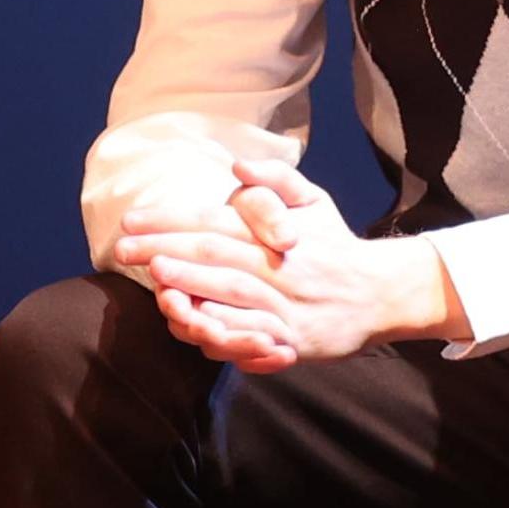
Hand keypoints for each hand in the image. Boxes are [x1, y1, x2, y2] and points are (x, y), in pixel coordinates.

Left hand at [109, 163, 462, 368]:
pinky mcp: (293, 340)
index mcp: (278, 232)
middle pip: (218, 255)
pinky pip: (253, 337)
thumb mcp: (314, 201)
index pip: (217, 221)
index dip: (171, 220)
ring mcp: (287, 305)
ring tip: (159, 281)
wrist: (382, 295)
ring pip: (234, 294)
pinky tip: (192, 326)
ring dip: (194, 287)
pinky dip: (222, 332)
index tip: (132, 220)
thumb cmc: (336, 245)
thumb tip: (236, 167)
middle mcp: (281, 266)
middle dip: (168, 250)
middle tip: (126, 249)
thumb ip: (276, 180)